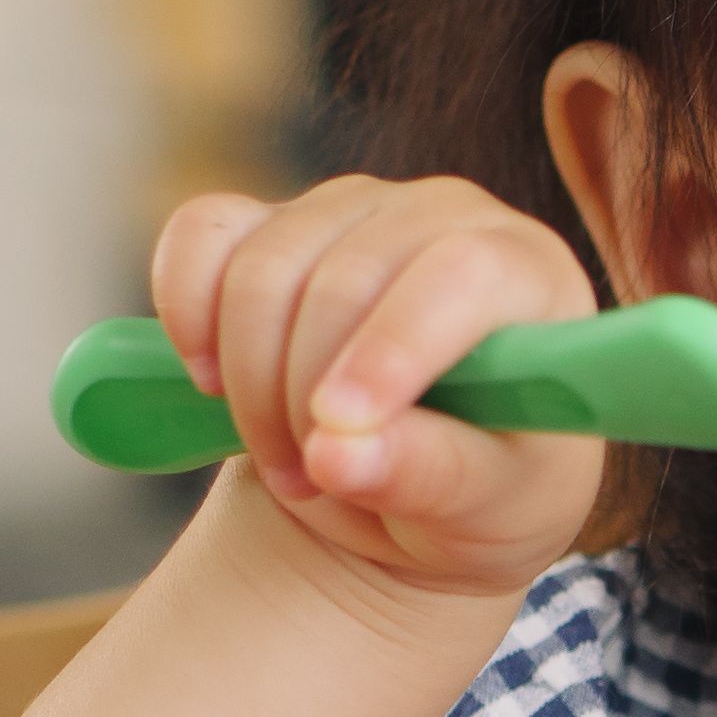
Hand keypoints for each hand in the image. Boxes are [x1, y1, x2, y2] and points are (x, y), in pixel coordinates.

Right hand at [150, 175, 609, 599]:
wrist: (416, 488)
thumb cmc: (485, 490)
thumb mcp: (485, 509)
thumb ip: (428, 477)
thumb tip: (337, 453)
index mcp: (529, 274)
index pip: (459, 273)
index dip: (392, 346)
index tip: (336, 425)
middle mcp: (446, 216)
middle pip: (346, 276)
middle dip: (304, 395)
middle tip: (308, 482)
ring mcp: (354, 207)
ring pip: (265, 265)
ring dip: (249, 381)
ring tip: (288, 463)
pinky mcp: (271, 219)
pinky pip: (202, 235)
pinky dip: (187, 311)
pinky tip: (213, 381)